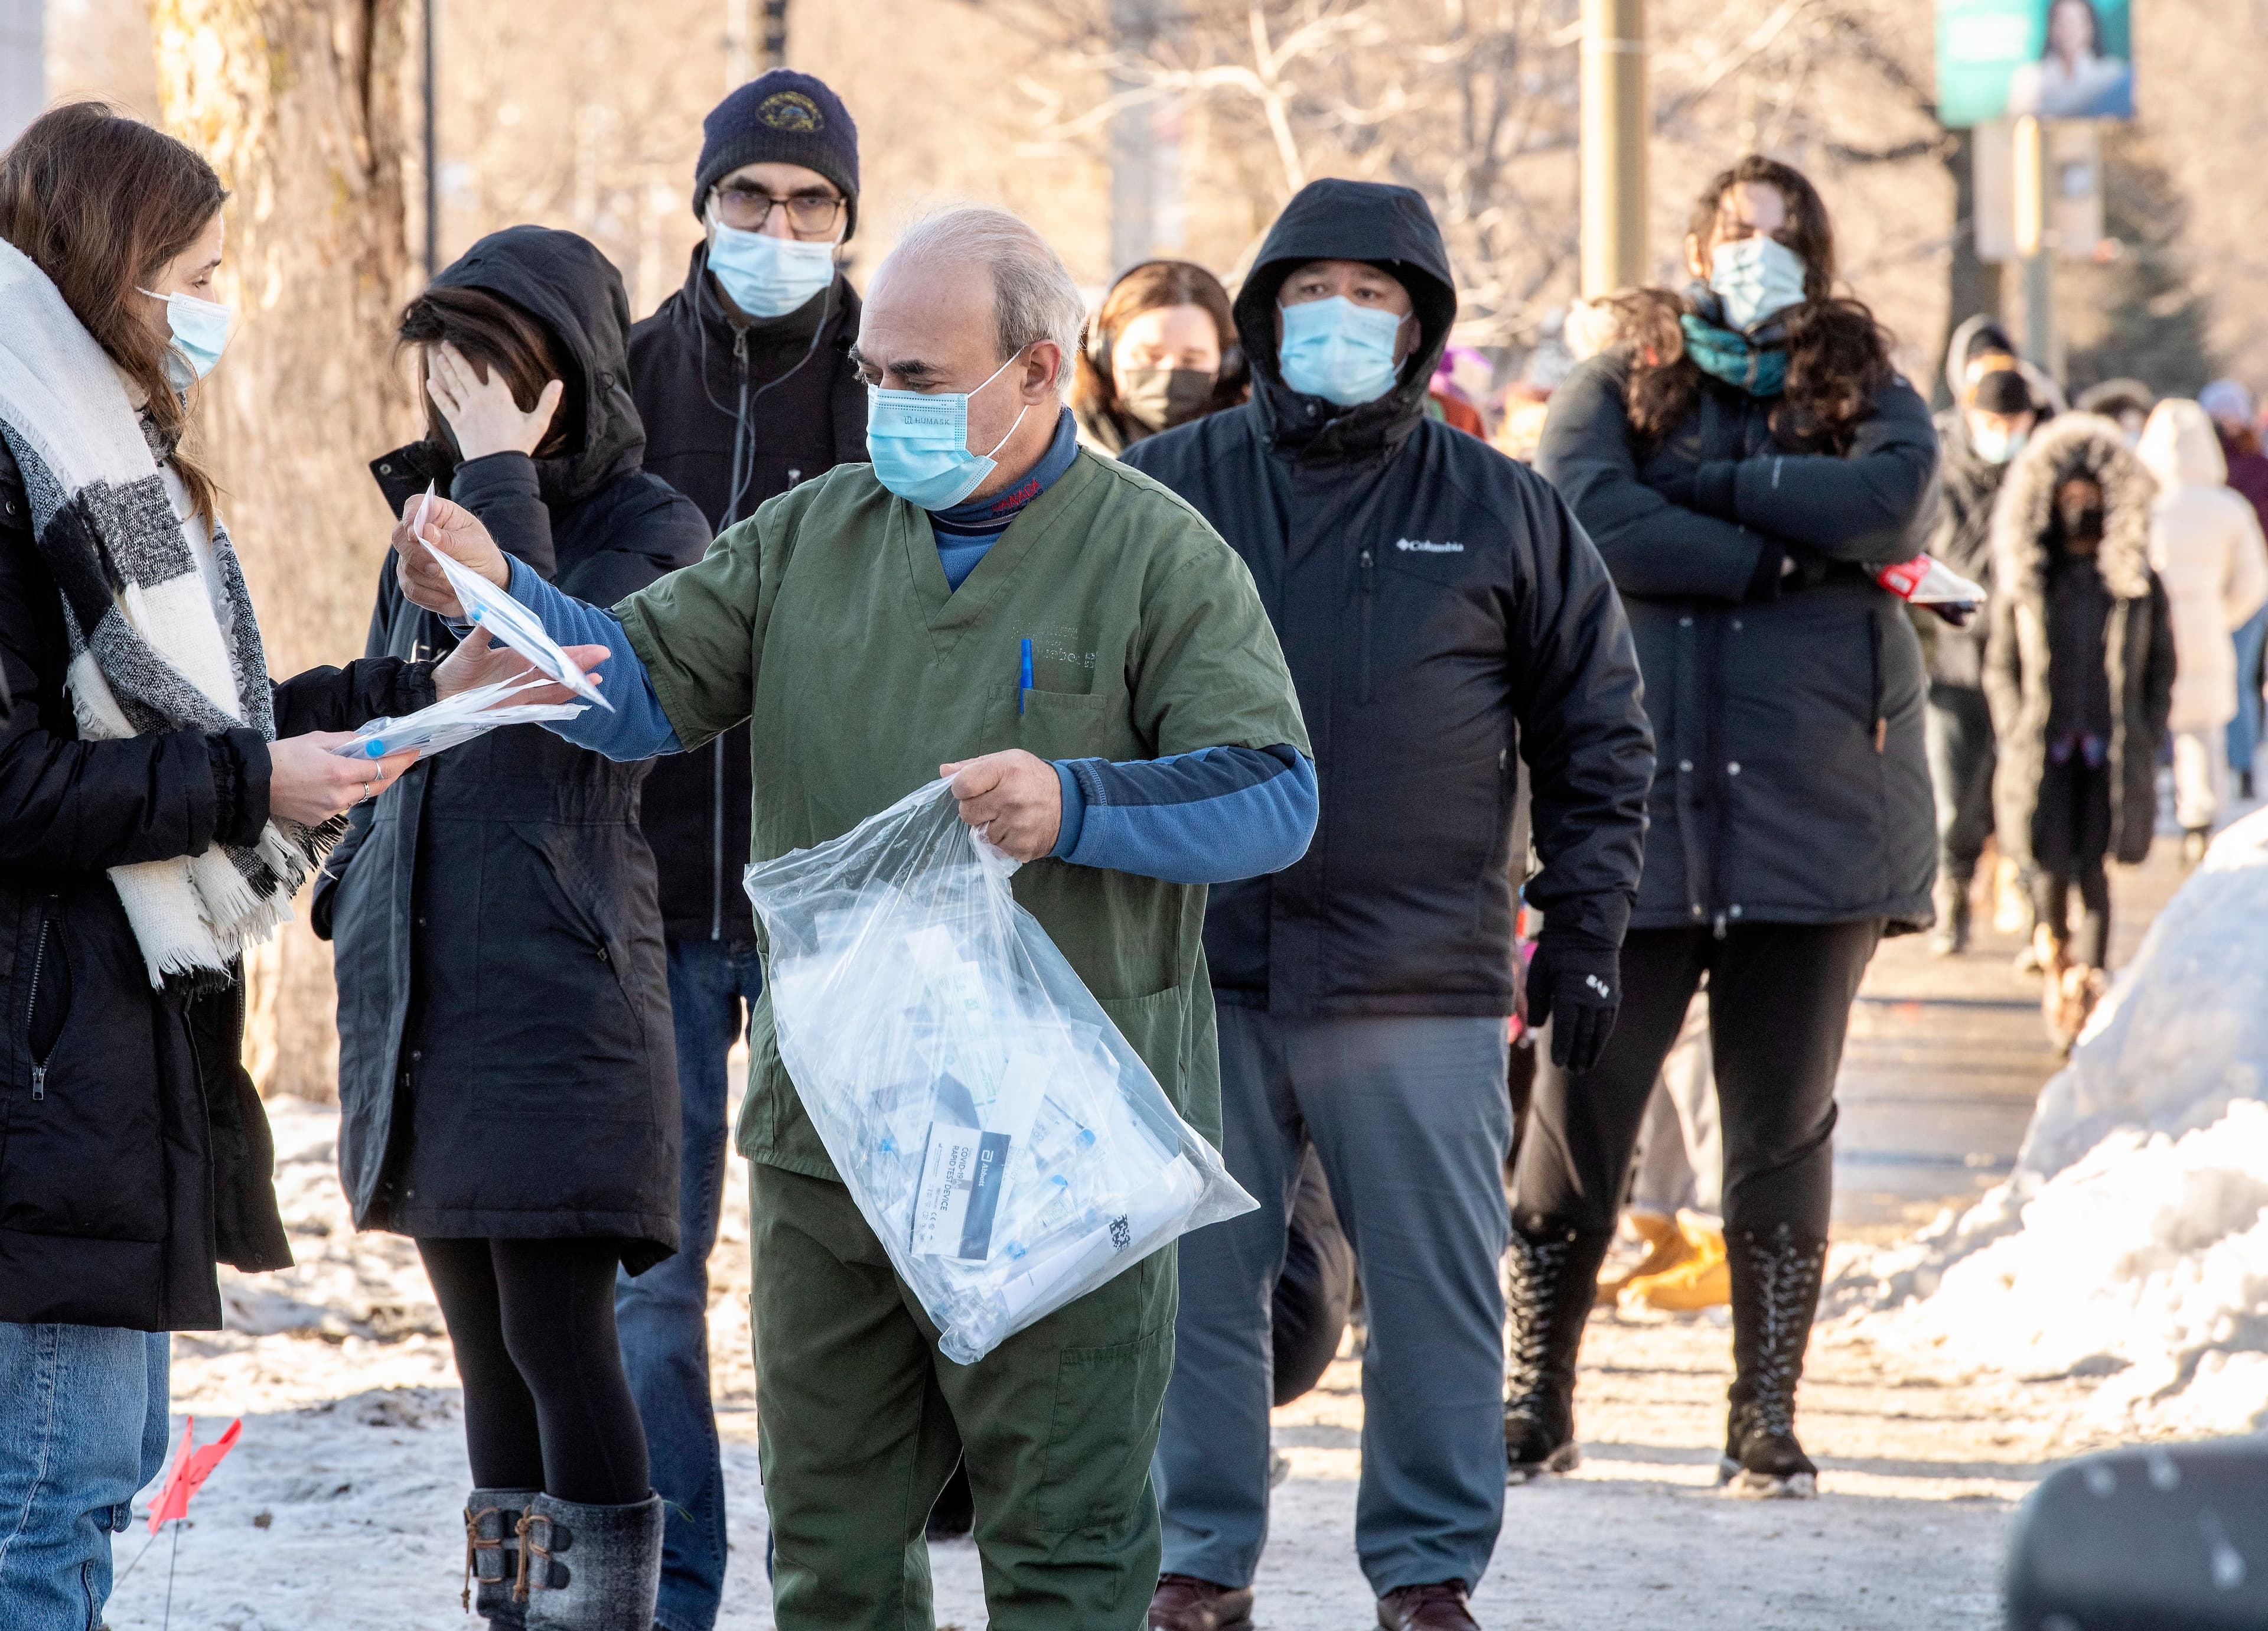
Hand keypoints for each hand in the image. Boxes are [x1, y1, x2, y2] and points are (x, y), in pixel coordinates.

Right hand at [267, 732, 417, 825]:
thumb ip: (348, 740)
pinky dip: (348, 793)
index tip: (415, 751)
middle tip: (402, 759)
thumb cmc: (282, 755)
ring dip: (369, 782)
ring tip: (369, 767)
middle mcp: (339, 795)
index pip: (382, 768)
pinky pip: (344, 804)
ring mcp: (330, 810)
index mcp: (339, 772)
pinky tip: (339, 782)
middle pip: (379, 785)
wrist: (252, 781)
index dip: (402, 760)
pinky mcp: (320, 819)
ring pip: (361, 795)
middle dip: (393, 772)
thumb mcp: (317, 739)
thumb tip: (371, 740)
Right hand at [392, 491, 507, 616]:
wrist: (487, 580)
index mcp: (436, 513)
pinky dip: (431, 596)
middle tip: (436, 568)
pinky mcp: (410, 580)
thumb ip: (451, 540)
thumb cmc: (481, 554)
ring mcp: (410, 557)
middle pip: (399, 538)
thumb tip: (426, 532)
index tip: (415, 534)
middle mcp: (417, 533)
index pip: (415, 505)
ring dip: (432, 580)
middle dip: (417, 556)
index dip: (410, 518)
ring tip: (455, 585)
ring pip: (406, 568)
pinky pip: (411, 589)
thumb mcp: (475, 545)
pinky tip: (449, 596)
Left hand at [428, 341, 562, 460]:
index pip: (492, 369)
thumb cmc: (520, 445)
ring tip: (440, 356)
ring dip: (446, 369)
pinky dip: (437, 393)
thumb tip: (559, 383)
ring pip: (454, 384)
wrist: (498, 466)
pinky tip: (430, 383)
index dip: (486, 356)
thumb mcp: (538, 423)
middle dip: (456, 355)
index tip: (479, 343)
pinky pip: (445, 404)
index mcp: (500, 396)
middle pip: (465, 371)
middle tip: (447, 342)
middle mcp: (480, 398)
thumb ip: (548, 402)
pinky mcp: (458, 422)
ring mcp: (467, 410)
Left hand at [434, 625, 611, 705]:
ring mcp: (522, 691)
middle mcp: (525, 674)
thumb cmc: (456, 668)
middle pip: (559, 669)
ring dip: (575, 685)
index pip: (551, 653)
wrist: (441, 692)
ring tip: (595, 680)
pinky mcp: (515, 707)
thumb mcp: (470, 647)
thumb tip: (489, 612)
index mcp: (518, 657)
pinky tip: (575, 702)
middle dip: (581, 664)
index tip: (593, 648)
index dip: (573, 651)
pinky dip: (557, 704)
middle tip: (603, 656)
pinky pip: (541, 706)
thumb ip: (483, 632)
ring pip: (555, 688)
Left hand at [941, 750, 1060, 860]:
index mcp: (1006, 771)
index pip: (962, 785)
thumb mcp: (1008, 761)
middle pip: (966, 812)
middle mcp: (1011, 798)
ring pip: (980, 832)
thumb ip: (973, 766)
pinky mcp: (1021, 846)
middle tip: (993, 804)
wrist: (1071, 805)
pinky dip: (1003, 840)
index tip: (973, 789)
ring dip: (990, 826)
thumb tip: (943, 771)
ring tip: (1009, 816)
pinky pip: (996, 847)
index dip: (962, 788)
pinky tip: (1017, 828)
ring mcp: (1017, 825)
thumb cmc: (1032, 778)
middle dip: (976, 809)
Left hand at [1521, 928, 1621, 1072]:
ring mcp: (1604, 997)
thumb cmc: (1557, 951)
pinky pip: (1609, 1020)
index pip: (1566, 1028)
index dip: (1563, 1047)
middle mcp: (1590, 999)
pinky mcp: (1613, 993)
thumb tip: (1536, 1027)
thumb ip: (1537, 1000)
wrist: (1588, 930)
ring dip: (1592, 1050)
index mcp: (1570, 993)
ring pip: (1599, 1030)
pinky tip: (1598, 1046)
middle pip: (1584, 1034)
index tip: (1558, 1064)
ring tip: (1585, 1066)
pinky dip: (1603, 1035)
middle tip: (1573, 1072)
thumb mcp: (1539, 972)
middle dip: (1578, 1054)